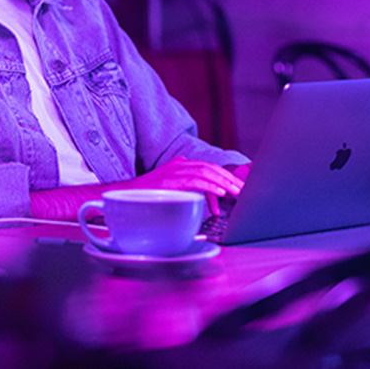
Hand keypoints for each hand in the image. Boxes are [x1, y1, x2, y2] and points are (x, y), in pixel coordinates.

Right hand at [117, 156, 246, 214]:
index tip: (239, 187)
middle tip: (242, 190)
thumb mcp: (177, 192)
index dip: (226, 176)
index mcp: (181, 165)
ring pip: (206, 172)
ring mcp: (175, 170)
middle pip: (211, 167)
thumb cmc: (151, 197)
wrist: (127, 195)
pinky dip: (210, 187)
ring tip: (235, 192)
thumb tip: (215, 204)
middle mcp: (180, 164)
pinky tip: (220, 194)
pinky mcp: (171, 180)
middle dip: (229, 179)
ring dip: (223, 183)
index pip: (209, 167)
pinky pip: (195, 181)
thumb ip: (196, 194)